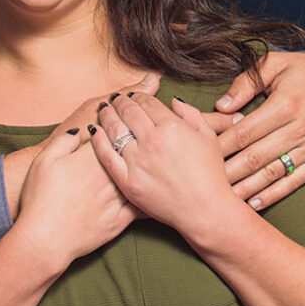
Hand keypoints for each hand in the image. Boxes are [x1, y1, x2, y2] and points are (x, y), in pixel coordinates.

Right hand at [15, 127, 138, 275]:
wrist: (45, 239)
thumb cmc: (40, 199)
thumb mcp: (43, 161)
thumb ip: (63, 141)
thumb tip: (80, 131)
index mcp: (90, 159)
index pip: (110, 134)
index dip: (114, 125)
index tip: (117, 121)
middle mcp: (108, 176)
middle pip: (127, 154)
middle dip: (133, 143)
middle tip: (139, 137)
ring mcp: (116, 199)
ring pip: (137, 178)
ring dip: (144, 167)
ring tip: (150, 160)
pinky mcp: (120, 220)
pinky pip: (141, 206)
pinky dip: (149, 196)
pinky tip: (153, 191)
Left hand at [91, 93, 235, 239]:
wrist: (205, 210)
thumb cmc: (210, 174)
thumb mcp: (208, 136)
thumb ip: (190, 113)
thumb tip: (173, 100)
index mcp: (172, 127)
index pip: (146, 102)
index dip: (138, 95)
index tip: (133, 95)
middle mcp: (152, 141)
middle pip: (128, 111)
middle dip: (120, 101)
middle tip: (115, 98)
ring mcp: (138, 161)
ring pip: (114, 128)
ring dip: (106, 114)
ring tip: (104, 109)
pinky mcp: (127, 180)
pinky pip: (106, 155)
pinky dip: (98, 140)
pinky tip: (94, 130)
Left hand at [212, 50, 304, 209]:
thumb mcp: (274, 64)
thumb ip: (245, 83)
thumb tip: (222, 106)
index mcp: (285, 105)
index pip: (244, 132)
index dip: (220, 146)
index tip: (200, 155)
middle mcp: (299, 128)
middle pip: (255, 156)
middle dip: (228, 171)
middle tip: (204, 182)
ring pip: (272, 172)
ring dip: (247, 187)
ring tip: (224, 199)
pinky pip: (295, 181)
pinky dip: (274, 194)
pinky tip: (255, 202)